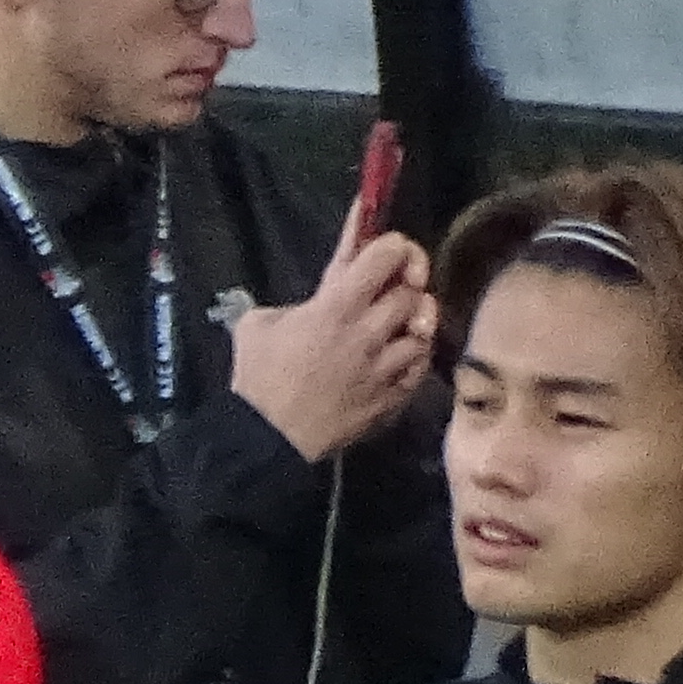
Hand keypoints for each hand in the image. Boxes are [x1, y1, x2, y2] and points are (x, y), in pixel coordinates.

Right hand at [225, 229, 440, 464]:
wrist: (269, 439)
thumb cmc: (259, 379)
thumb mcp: (258, 324)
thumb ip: (293, 304)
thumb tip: (307, 306)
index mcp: (337, 306)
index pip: (386, 255)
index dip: (397, 244)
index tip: (392, 250)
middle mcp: (368, 332)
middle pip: (413, 291)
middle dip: (410, 282)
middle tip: (399, 284)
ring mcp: (384, 368)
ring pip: (424, 331)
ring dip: (417, 321)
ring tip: (405, 322)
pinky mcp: (390, 399)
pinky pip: (420, 368)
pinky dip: (417, 356)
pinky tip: (405, 354)